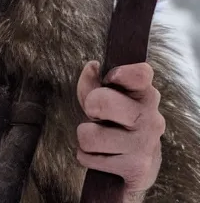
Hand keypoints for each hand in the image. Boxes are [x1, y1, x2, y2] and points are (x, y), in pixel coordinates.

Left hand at [76, 61, 165, 200]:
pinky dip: (87, 158)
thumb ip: (94, 83)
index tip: (109, 79)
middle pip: (100, 101)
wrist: (137, 168)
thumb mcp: (106, 99)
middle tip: (95, 115)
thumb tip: (92, 67)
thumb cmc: (117, 124)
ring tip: (100, 140)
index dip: (120, 73)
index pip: (141, 74)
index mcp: (145, 96)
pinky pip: (87, 157)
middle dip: (88, 107)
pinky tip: (104, 158)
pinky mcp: (137, 169)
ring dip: (85, 138)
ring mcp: (145, 144)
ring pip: (88, 135)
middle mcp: (152, 118)